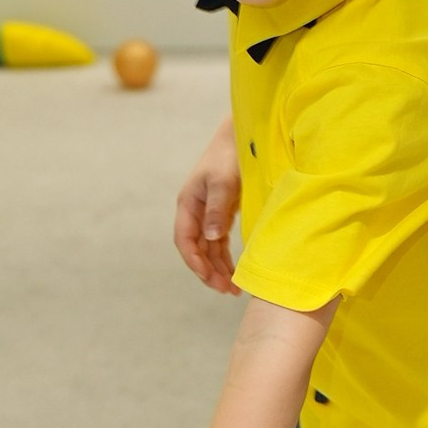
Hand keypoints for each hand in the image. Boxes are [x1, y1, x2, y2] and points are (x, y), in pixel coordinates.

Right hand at [174, 117, 242, 292]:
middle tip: (226, 290)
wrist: (242, 136)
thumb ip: (216, 209)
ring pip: (208, 249)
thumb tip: (211, 237)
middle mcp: (195, 211)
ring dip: (218, 269)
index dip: (194, 261)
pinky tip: (235, 271)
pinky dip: (225, 258)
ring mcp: (207, 214)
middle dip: (208, 272)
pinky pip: (219, 242)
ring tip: (233, 289)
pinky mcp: (221, 214)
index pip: (185, 240)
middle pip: (196, 249)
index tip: (209, 278)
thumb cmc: (230, 155)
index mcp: (188, 203)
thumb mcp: (223, 181)